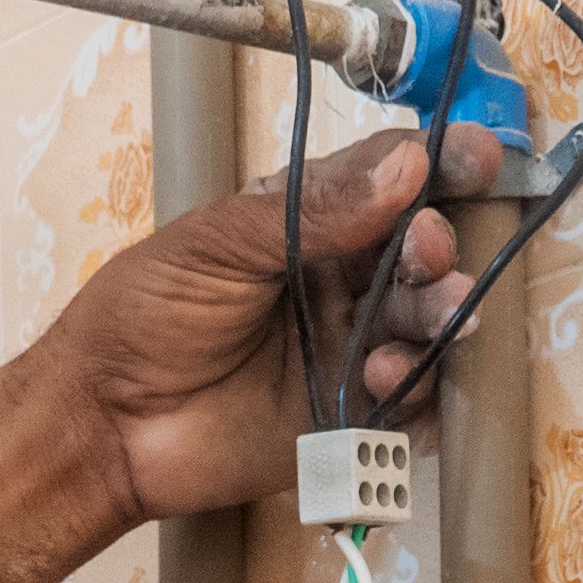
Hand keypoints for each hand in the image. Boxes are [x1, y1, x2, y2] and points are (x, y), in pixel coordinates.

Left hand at [31, 121, 519, 530]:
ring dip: (441, 311)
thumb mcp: (219, 242)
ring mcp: (344, 346)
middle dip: (438, 243)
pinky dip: (412, 380)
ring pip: (425, 319)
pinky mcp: (346, 412)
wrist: (103, 424)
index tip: (479, 157)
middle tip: (429, 249)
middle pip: (419, 249)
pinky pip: (408, 394)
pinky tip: (382, 373)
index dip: (436, 163)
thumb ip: (315, 209)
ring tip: (436, 312)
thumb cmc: (142, 316)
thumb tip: (406, 166)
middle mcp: (335, 279)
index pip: (385, 179)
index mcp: (303, 222)